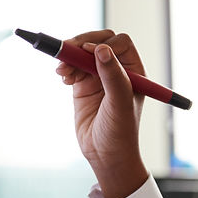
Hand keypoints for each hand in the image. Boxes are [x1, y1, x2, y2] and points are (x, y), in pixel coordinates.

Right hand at [61, 30, 149, 197]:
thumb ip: (113, 76)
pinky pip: (72, 66)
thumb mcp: (119, 102)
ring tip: (63, 73)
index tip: (88, 53)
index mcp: (135, 72)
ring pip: (82, 52)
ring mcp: (100, 77)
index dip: (103, 43)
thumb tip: (102, 50)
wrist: (106, 154)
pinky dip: (65, 67)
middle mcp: (118, 71)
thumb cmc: (121, 132)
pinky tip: (64, 78)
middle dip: (81, 44)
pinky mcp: (84, 85)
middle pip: (99, 42)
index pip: (120, 43)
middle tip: (65, 51)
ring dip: (69, 56)